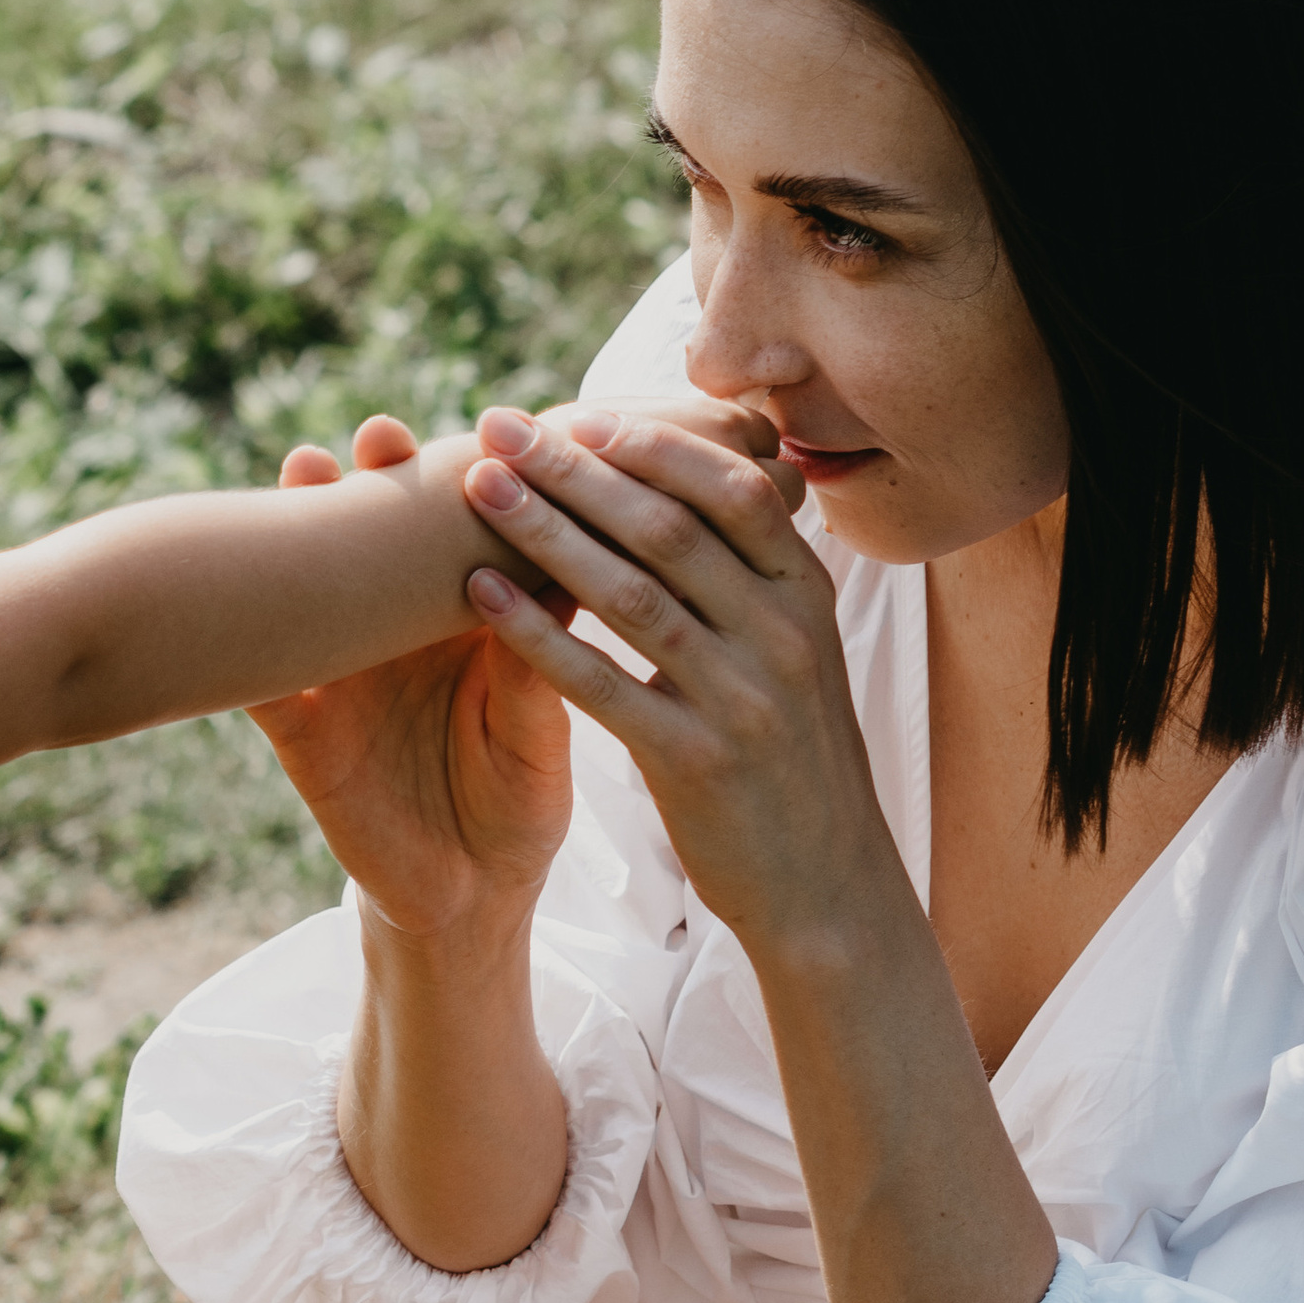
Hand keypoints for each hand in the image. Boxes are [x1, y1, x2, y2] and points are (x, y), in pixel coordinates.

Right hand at [258, 414, 572, 936]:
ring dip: (301, 528)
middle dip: (377, 479)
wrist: (468, 898)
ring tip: (304, 472)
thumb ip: (535, 666)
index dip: (470, 478)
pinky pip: (260, 681)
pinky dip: (245, 643)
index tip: (487, 425)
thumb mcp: (536, 733)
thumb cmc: (516, 803)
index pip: (465, 531)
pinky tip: (231, 607)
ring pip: (312, 587)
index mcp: (470, 616)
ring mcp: (341, 669)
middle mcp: (397, 627)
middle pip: (378, 537)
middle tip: (381, 436)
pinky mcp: (300, 728)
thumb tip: (558, 579)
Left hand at [457, 406, 899, 956]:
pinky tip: (478, 594)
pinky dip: (535, 632)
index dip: (652, 444)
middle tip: (500, 425)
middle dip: (576, 469)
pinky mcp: (695, 763)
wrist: (826, 888)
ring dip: (544, 531)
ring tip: (476, 489)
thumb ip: (753, 575)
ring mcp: (742, 699)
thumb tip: (700, 479)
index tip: (578, 414)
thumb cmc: (791, 758)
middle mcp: (782, 635)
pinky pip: (600, 683)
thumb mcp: (799, 653)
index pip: (732, 488)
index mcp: (805, 596)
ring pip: (629, 594)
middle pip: (668, 526)